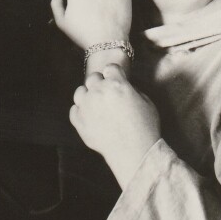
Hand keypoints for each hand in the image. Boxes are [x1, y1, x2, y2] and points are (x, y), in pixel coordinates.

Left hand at [70, 64, 160, 188]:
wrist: (134, 152)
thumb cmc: (145, 127)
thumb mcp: (146, 101)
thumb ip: (131, 89)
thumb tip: (123, 87)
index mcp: (117, 84)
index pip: (110, 67)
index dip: (114, 73)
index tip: (116, 79)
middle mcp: (99, 92)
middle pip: (93, 77)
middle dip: (100, 82)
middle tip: (107, 93)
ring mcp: (86, 107)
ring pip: (80, 92)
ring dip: (87, 95)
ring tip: (96, 104)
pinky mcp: (79, 122)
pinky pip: (74, 110)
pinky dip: (80, 111)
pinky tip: (90, 116)